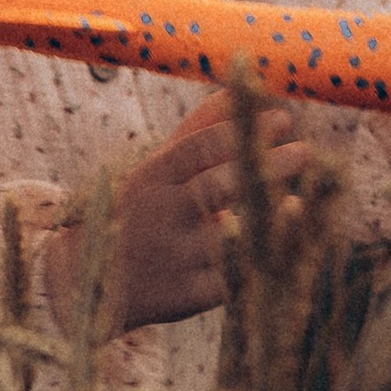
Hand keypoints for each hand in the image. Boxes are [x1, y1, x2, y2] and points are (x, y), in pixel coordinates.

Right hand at [48, 98, 323, 333]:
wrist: (85, 283)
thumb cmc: (134, 213)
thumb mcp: (155, 171)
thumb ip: (196, 133)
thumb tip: (237, 92)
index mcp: (151, 177)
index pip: (200, 147)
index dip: (243, 130)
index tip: (283, 119)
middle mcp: (160, 215)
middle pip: (218, 187)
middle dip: (265, 167)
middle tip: (305, 152)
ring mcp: (171, 258)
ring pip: (226, 238)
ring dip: (267, 220)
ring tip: (299, 204)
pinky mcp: (183, 298)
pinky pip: (228, 282)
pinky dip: (256, 264)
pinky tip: (283, 248)